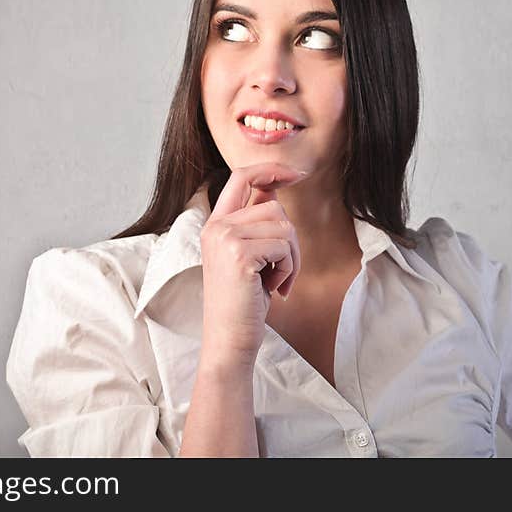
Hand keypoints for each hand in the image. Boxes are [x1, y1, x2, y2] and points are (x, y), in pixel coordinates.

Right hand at [198, 162, 305, 369]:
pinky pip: (284, 246)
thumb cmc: (243, 303)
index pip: (241, 176)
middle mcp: (216, 226)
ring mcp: (225, 237)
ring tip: (276, 281)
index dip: (271, 169)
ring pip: (283, 226)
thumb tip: (273, 190)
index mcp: (214, 223)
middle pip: (274, 206)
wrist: (229, 342)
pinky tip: (273, 289)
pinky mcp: (239, 253)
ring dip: (291, 257)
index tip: (297, 174)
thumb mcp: (247, 255)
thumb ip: (255, 222)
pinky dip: (289, 269)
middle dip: (290, 240)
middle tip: (283, 272)